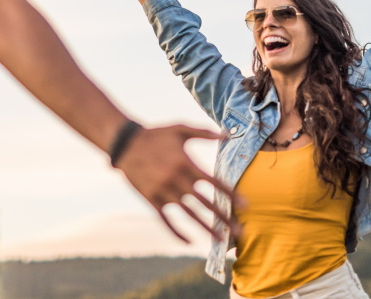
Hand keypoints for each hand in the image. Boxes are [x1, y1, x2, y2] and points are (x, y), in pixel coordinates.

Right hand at [115, 124, 243, 242]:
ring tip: (221, 239)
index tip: (244, 205)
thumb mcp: (179, 128)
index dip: (230, 194)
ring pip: (189, 215)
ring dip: (206, 228)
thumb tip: (227, 134)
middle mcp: (176, 179)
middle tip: (240, 230)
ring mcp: (163, 191)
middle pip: (205, 203)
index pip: (213, 182)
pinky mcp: (151, 200)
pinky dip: (177, 232)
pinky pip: (166, 220)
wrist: (125, 143)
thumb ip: (203, 132)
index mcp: (186, 163)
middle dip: (224, 217)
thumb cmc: (156, 135)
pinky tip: (190, 241)